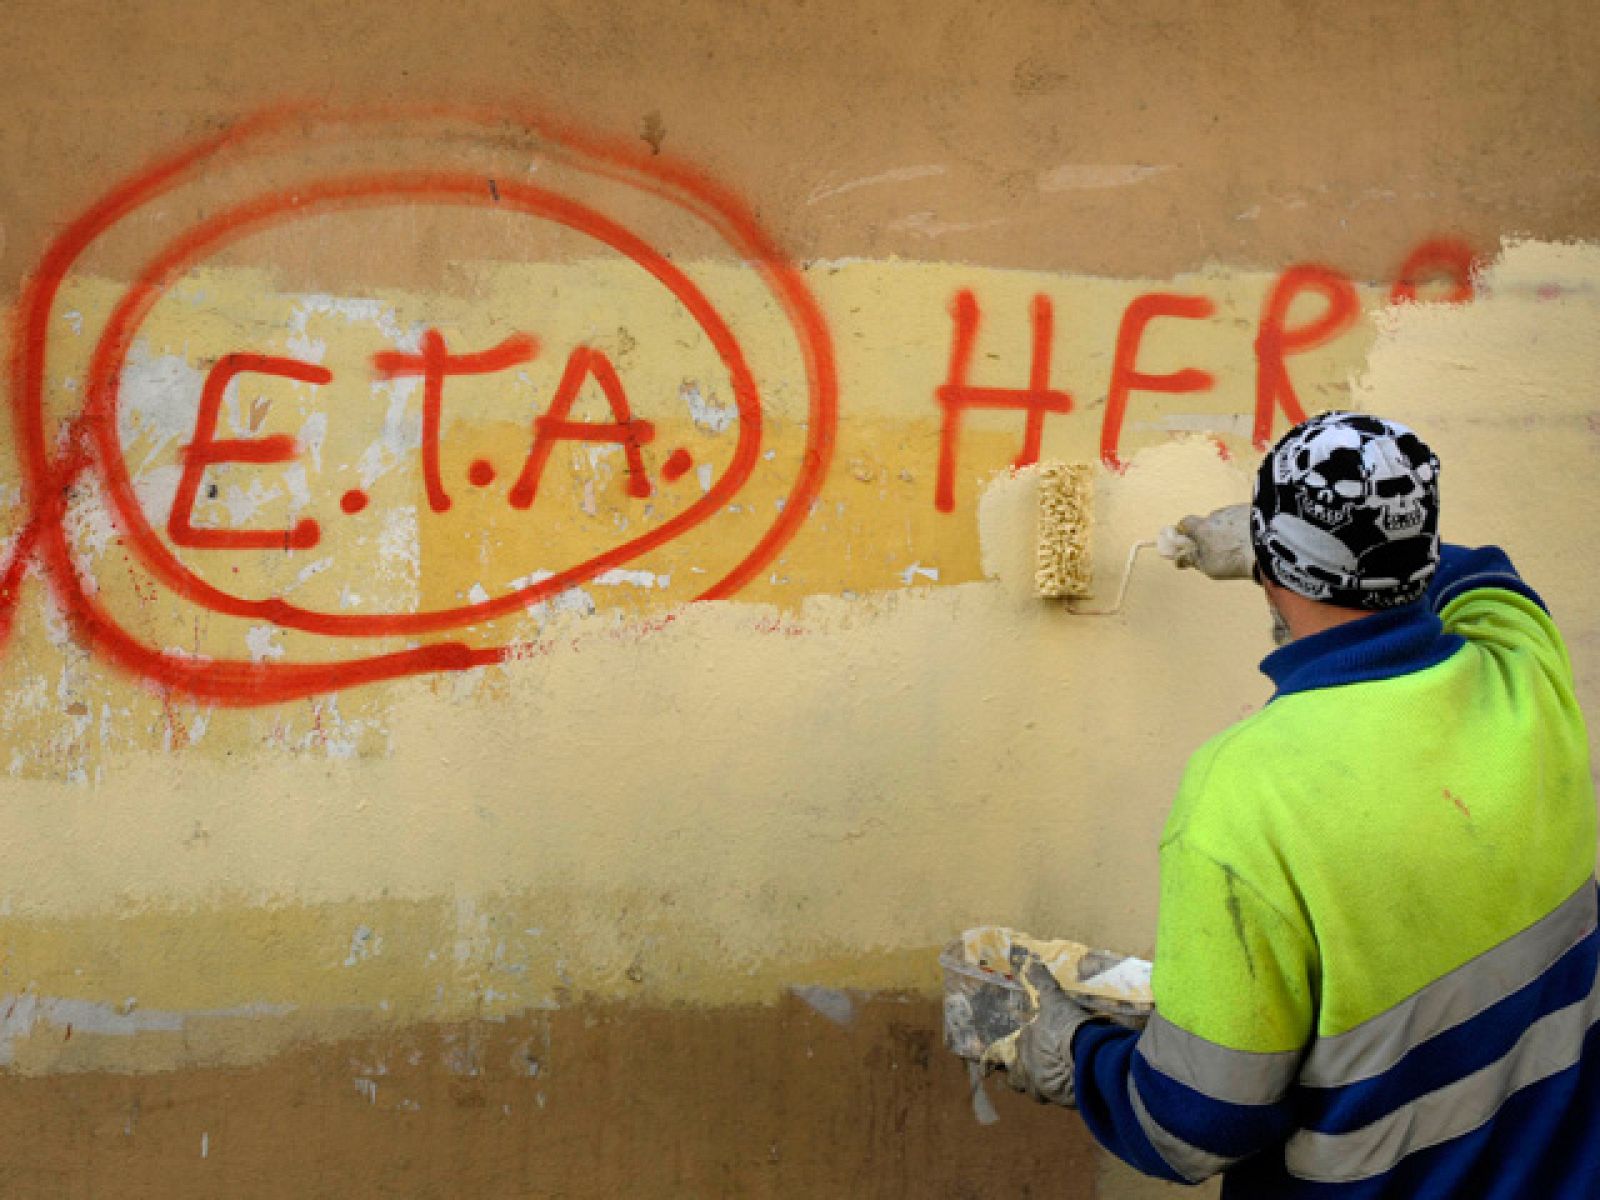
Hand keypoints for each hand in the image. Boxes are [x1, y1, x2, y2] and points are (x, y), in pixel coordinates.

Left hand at [979, 959, 1095, 1106]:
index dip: (990, 1061)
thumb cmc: (1065, 1027)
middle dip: (1019, 1075)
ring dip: (1040, 1085)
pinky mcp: (1060, 1100)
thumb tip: (1030, 961)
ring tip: (1050, 1079)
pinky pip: (1056, 1098)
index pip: (997, 1056)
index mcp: (1020, 1046)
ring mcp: (1042, 1088)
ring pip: (1035, 1091)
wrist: (1087, 1056)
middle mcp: (1025, 1070)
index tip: (983, 1068)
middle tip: (1027, 1070)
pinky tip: (1070, 1086)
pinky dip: (1061, 1092)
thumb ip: (1041, 982)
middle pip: (1015, 1079)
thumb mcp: (1054, 1000)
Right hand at [1159, 503, 1253, 580]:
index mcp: (1202, 528)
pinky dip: (1246, 525)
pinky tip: (1254, 538)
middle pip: (1209, 521)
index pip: (1186, 522)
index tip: (1189, 538)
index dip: (1186, 530)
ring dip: (1230, 528)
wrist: (1268, 546)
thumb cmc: (1233, 559)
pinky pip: (1245, 517)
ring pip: (1228, 519)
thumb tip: (1182, 556)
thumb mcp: (1208, 566)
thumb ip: (1193, 559)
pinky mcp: (1253, 509)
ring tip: (1242, 544)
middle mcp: (1216, 515)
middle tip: (1221, 546)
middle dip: (1212, 531)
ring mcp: (1236, 510)